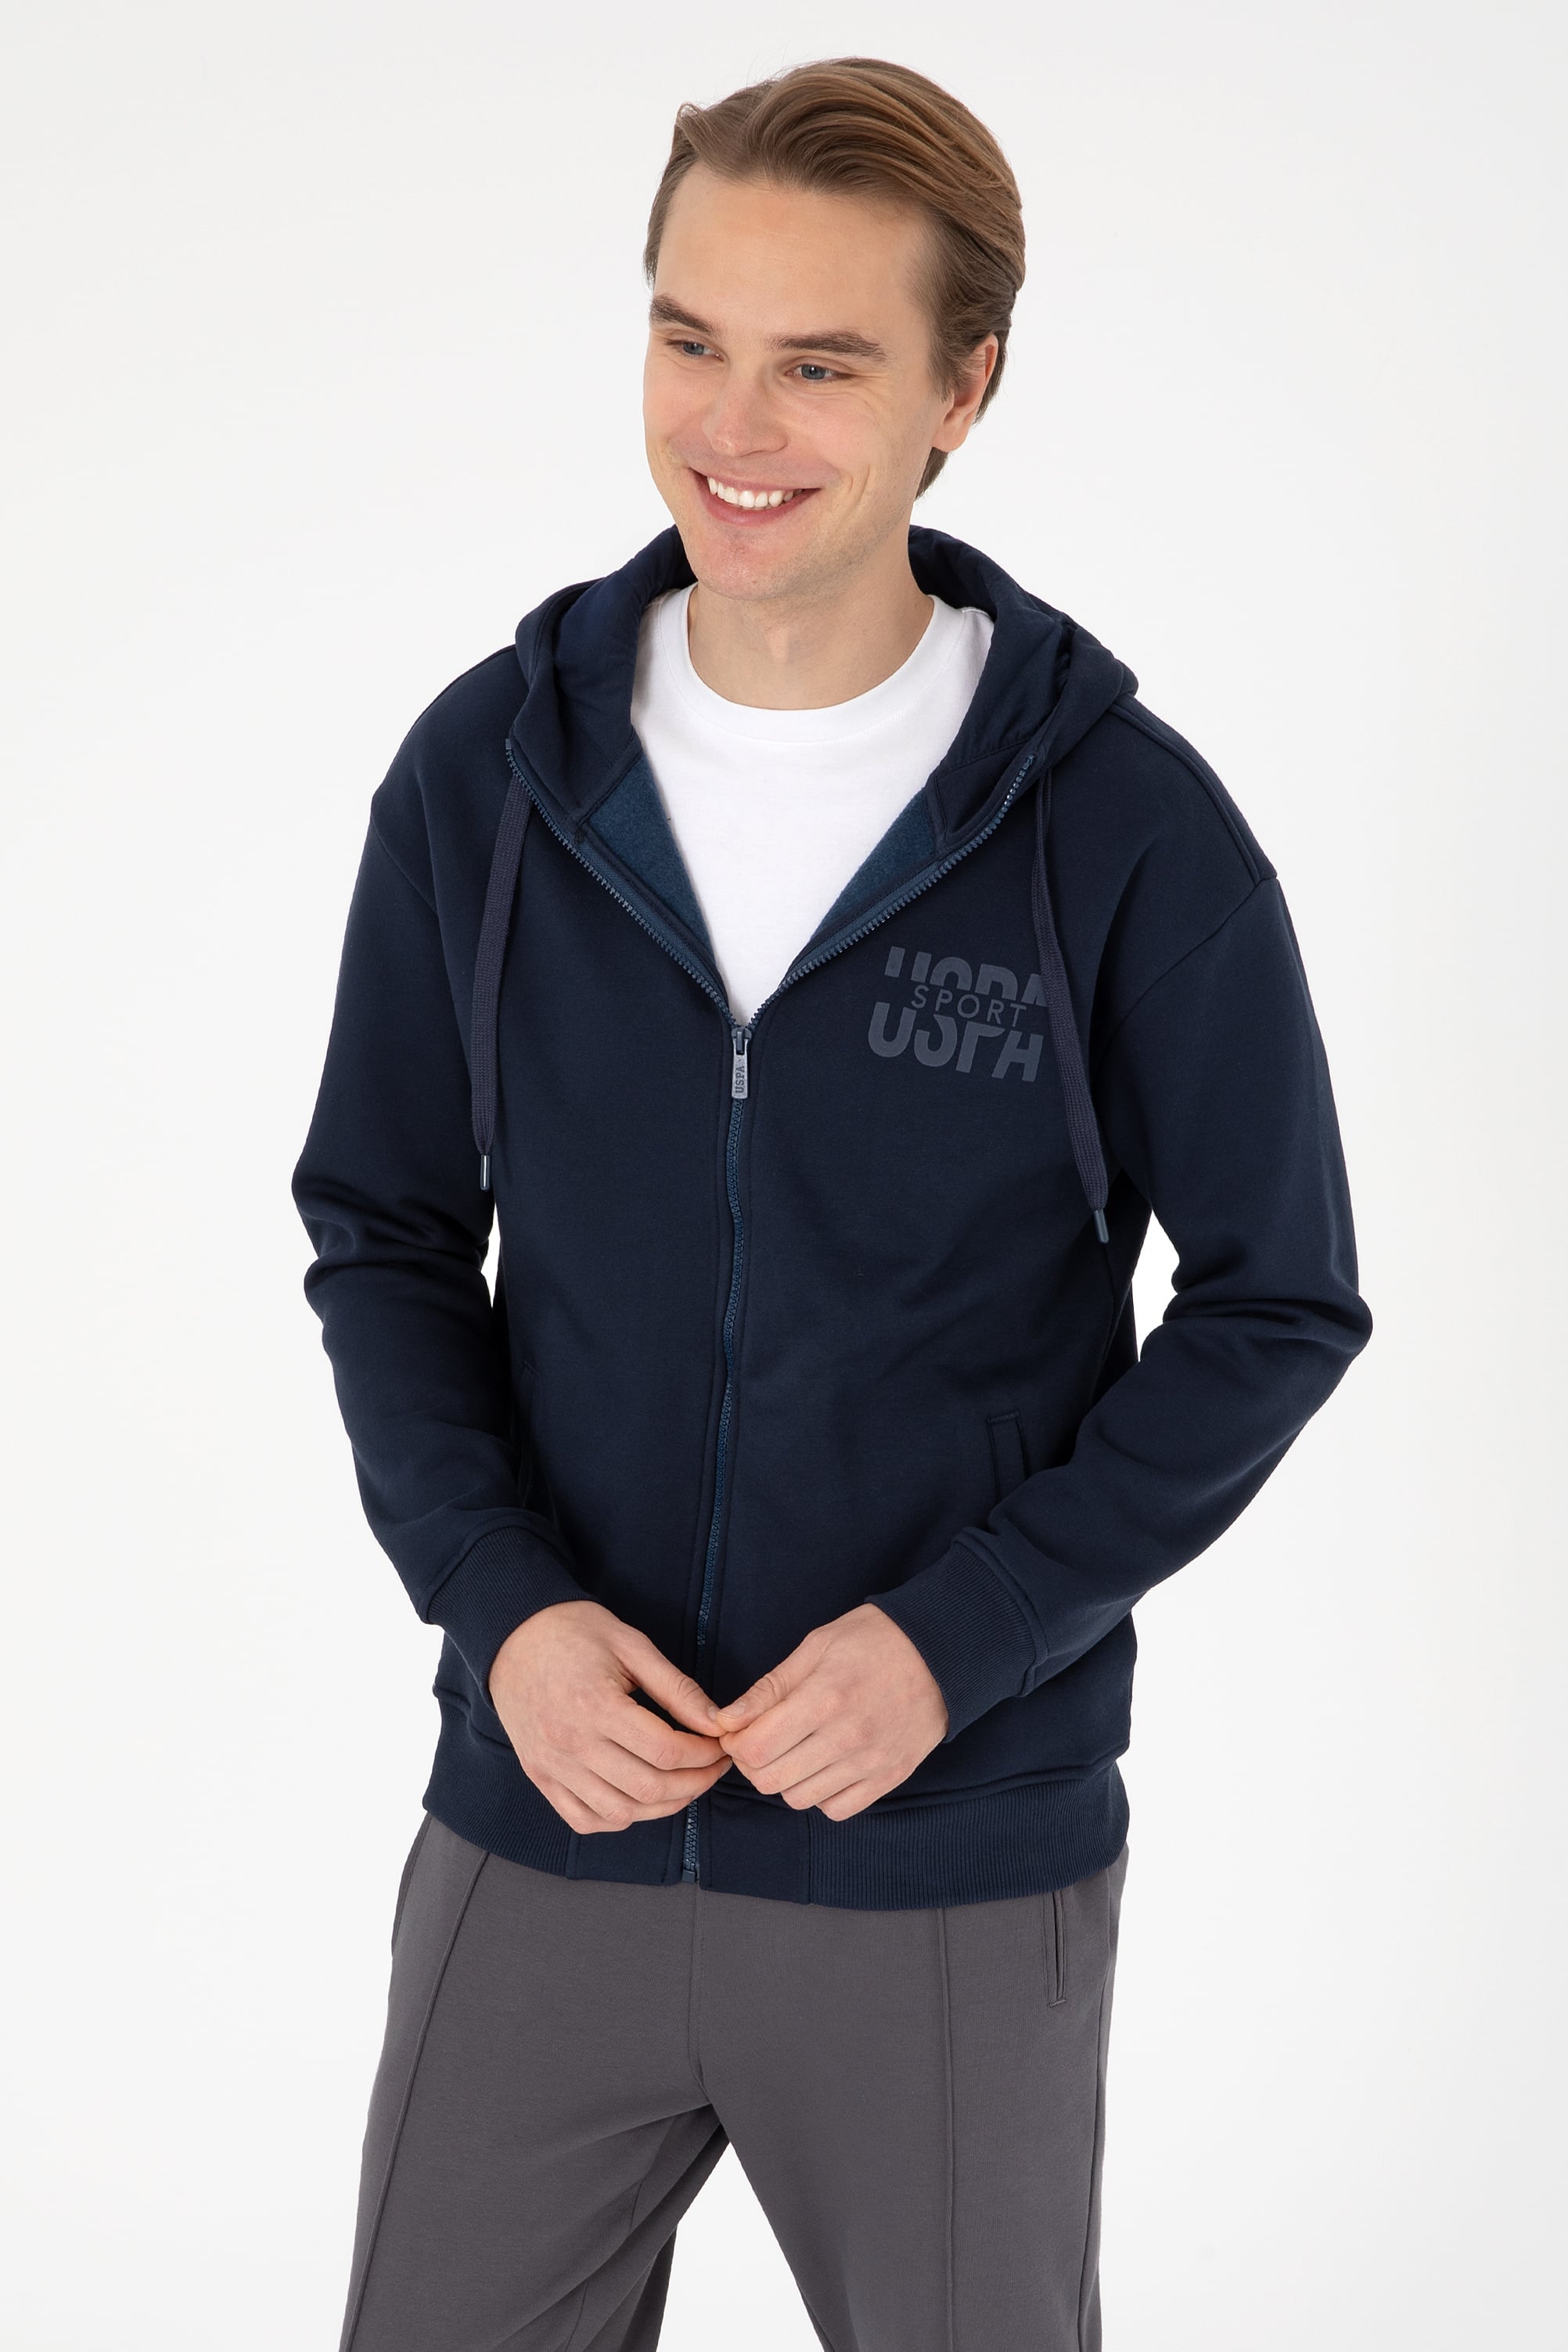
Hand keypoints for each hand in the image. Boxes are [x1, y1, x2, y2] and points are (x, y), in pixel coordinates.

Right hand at [489, 1600, 732, 1834]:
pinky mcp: (539, 1776)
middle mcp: (571, 1744)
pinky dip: (617, 1819)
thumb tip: (716, 1722)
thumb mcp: (631, 1644)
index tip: (719, 1744)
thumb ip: (676, 1688)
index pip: (665, 1750)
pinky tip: (638, 1798)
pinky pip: (583, 1820)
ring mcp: (552, 1766)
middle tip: (713, 1767)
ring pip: (619, 1813)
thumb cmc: (575, 1631)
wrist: (512, 1634)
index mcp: (596, 1706)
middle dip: (694, 1783)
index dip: (703, 1754)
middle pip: (648, 1788)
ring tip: (683, 1784)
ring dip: (662, 1806)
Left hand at [710, 1603, 948, 1820]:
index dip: (736, 1743)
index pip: (756, 1749)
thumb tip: (727, 1720)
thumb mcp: (816, 1646)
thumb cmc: (875, 1640)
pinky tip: (825, 1766)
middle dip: (755, 1763)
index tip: (740, 1730)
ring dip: (787, 1779)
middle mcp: (847, 1738)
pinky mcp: (890, 1777)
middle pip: (772, 1780)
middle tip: (763, 1740)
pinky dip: (822, 1795)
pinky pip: (837, 1809)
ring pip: (800, 1799)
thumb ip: (769, 1688)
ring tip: (796, 1750)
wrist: (942, 1651)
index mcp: (824, 1699)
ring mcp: (871, 1763)